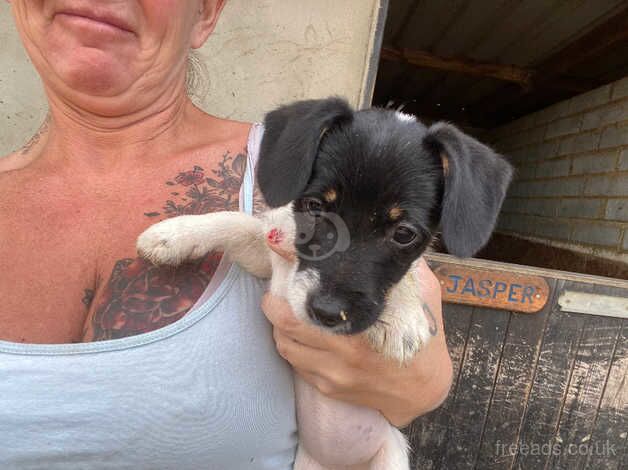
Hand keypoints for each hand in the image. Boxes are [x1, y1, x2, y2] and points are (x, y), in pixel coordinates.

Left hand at [261, 257, 452, 427]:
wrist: (425, 389)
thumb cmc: (423, 337)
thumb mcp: (422, 293)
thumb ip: (400, 268)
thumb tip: (376, 240)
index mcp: (359, 330)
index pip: (304, 305)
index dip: (286, 284)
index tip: (283, 264)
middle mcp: (340, 356)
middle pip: (284, 326)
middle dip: (274, 304)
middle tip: (279, 290)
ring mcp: (332, 376)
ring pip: (285, 347)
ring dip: (280, 327)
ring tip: (288, 311)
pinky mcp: (328, 389)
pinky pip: (297, 365)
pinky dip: (294, 347)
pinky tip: (304, 335)